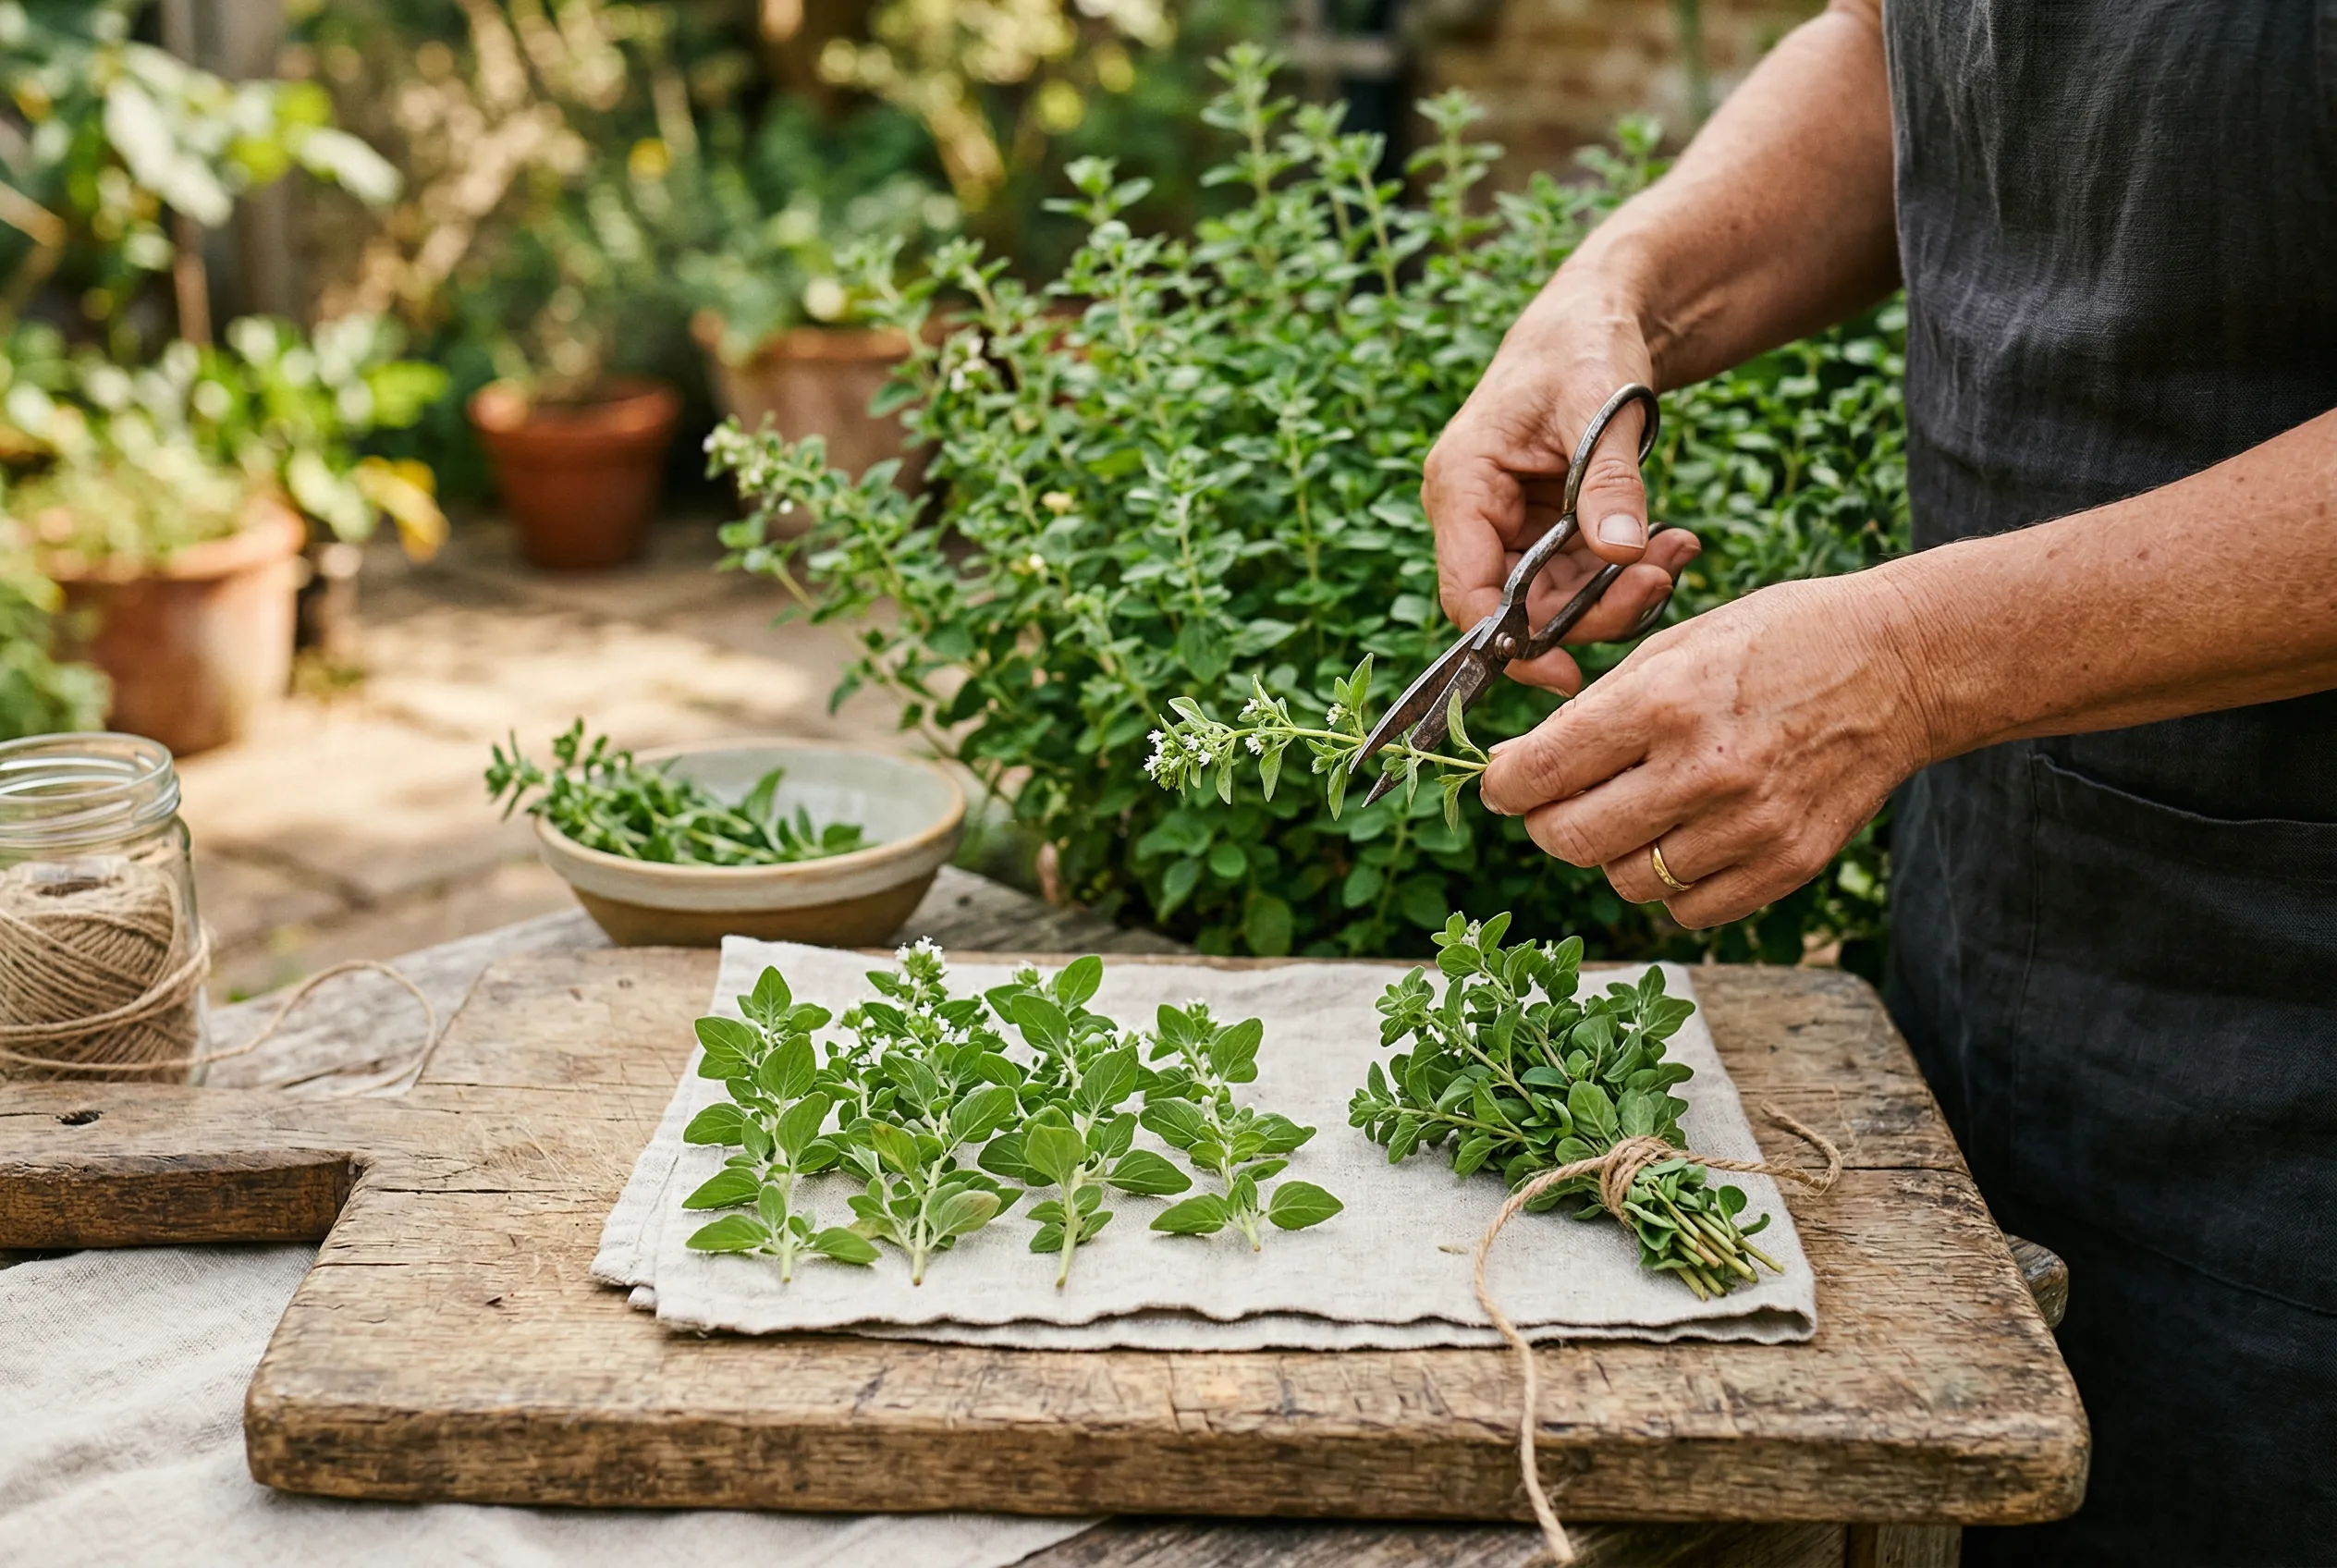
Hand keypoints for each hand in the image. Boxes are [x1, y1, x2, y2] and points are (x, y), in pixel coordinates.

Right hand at [1422, 282, 1701, 693]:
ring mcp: (1510, 526)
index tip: (1569, 676)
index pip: (1468, 593)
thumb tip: (1618, 553)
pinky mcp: (1545, 529)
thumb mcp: (1600, 404)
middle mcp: (1475, 514)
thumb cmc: (1585, 342)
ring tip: (1680, 551)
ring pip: (1556, 600)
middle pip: (1519, 608)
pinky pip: (1582, 576)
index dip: (1510, 646)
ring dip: (1620, 591)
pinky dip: (1628, 571)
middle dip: (1592, 609)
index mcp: (1461, 484)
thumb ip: (1609, 480)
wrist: (1600, 316)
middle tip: (1660, 581)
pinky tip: (1673, 544)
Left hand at [1478, 575, 1932, 926]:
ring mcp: (1748, 826)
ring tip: (1637, 813)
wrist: (1899, 666)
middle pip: (1570, 840)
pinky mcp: (1786, 864)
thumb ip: (1599, 710)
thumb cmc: (1778, 640)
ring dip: (1614, 854)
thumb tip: (1526, 767)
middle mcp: (1702, 771)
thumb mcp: (1677, 644)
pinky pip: (1689, 909)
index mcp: (1663, 702)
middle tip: (1557, 803)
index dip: (1504, 786)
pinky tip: (1686, 840)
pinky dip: (1673, 885)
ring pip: (1626, 882)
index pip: (1542, 773)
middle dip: (1548, 824)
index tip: (1503, 784)